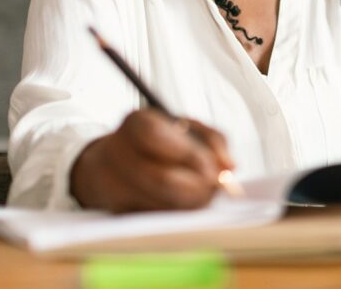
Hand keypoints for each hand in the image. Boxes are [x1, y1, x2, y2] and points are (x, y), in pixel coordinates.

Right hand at [70, 109, 234, 211]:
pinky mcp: (116, 210)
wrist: (113, 162)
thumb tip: (229, 167)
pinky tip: (186, 203)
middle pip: (162, 178)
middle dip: (197, 187)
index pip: (161, 139)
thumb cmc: (161, 141)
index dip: (192, 157)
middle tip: (216, 188)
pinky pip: (155, 217)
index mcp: (136, 123)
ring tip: (205, 194)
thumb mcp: (188, 127)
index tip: (215, 171)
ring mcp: (111, 184)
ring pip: (160, 203)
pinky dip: (177, 212)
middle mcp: (116, 152)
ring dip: (191, 203)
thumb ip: (214, 141)